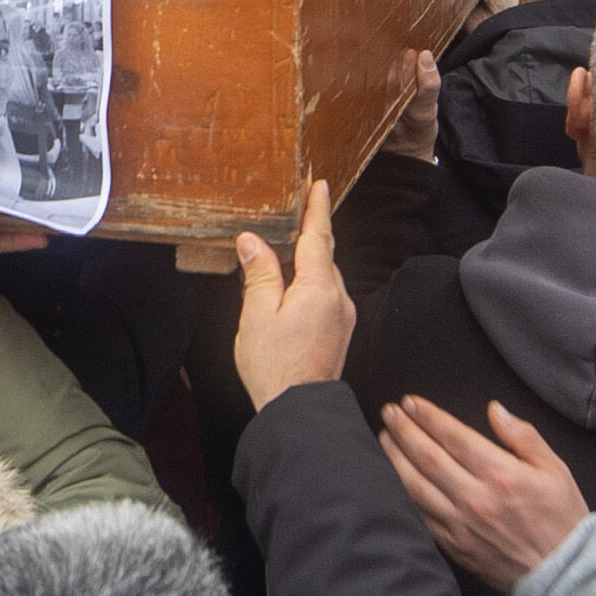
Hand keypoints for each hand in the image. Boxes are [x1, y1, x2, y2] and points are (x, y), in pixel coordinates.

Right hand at [230, 180, 355, 405]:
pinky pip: (325, 295)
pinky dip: (308, 284)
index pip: (318, 236)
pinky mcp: (339, 330)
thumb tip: (252, 241)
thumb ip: (259, 273)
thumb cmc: (275, 367)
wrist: (300, 411)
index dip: (316, 208)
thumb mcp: (257, 314)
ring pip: (323, 277)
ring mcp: (342, 316)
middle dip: (306, 234)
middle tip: (290, 212)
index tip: (318, 183)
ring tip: (278, 255)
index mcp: (319, 288)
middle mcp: (338, 298)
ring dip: (305, 263)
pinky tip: (289, 291)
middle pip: (322, 255)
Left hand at [378, 393, 592, 588]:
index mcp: (501, 474)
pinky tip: (392, 479)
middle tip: (389, 412)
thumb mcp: (554, 469)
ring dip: (394, 459)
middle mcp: (475, 498)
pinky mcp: (452, 545)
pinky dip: (401, 495)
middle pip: (428, 457)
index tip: (410, 402)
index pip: (454, 437)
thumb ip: (523, 436)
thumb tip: (495, 410)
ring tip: (383, 438)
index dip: (428, 416)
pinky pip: (419, 516)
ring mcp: (460, 524)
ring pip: (415, 486)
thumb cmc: (561, 518)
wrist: (562, 574)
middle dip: (404, 431)